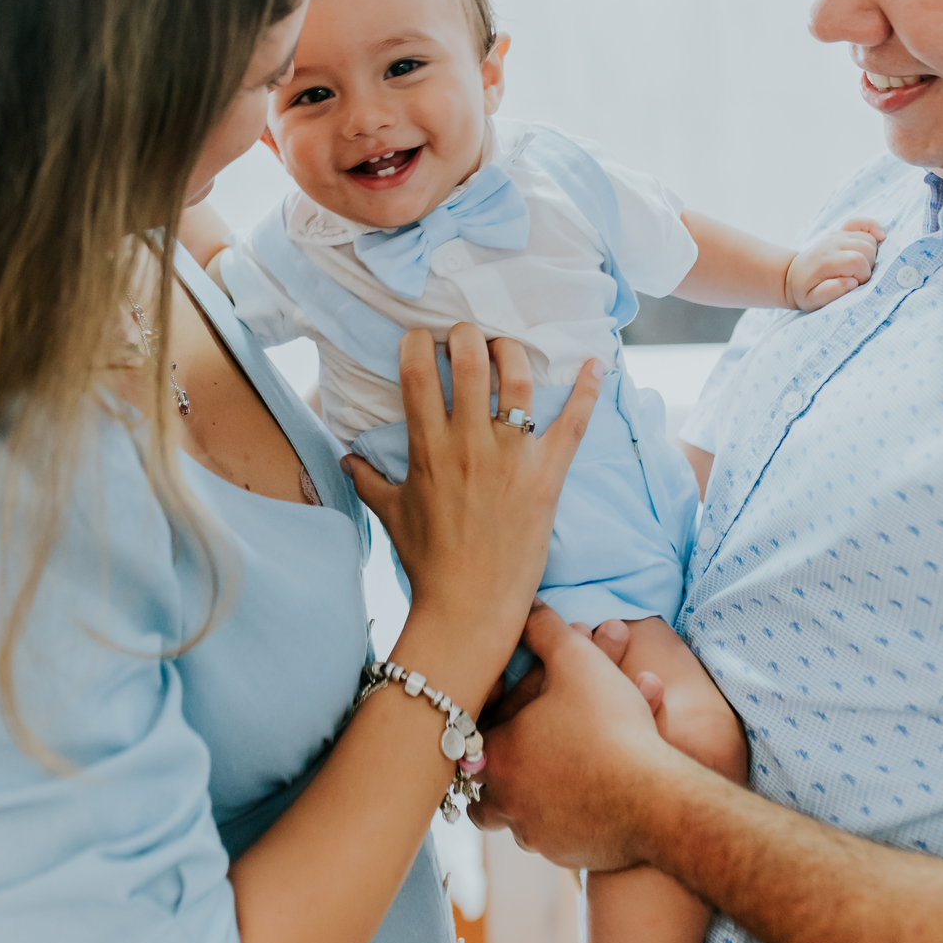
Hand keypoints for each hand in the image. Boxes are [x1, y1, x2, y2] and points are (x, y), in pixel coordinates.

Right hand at [344, 328, 601, 692]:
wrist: (470, 607)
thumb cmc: (428, 562)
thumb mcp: (392, 514)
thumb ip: (369, 480)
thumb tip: (347, 459)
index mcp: (428, 448)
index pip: (417, 373)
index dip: (418, 342)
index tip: (421, 337)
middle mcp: (469, 444)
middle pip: (470, 362)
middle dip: (467, 335)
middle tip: (466, 335)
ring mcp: (511, 457)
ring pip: (517, 380)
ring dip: (512, 352)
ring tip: (505, 347)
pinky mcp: (547, 475)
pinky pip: (573, 424)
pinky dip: (587, 391)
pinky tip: (595, 364)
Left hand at [469, 603, 681, 870]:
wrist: (657, 802)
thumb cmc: (611, 727)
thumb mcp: (578, 661)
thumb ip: (546, 630)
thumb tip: (527, 606)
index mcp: (496, 753)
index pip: (470, 728)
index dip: (488, 706)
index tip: (502, 693)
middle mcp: (504, 799)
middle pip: (481, 775)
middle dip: (498, 752)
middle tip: (516, 735)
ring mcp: (533, 832)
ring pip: (513, 808)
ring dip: (528, 784)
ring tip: (550, 762)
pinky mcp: (564, 853)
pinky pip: (550, 830)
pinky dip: (560, 808)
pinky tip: (582, 788)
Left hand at [785, 217, 884, 310]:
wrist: (792, 276)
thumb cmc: (805, 290)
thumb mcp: (812, 300)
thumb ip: (830, 293)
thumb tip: (852, 283)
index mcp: (826, 260)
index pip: (857, 261)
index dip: (863, 275)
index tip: (855, 285)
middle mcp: (832, 243)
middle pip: (867, 248)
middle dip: (869, 266)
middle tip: (858, 277)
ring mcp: (837, 236)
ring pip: (869, 239)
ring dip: (872, 255)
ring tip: (860, 267)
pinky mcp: (841, 232)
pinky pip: (861, 223)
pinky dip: (872, 227)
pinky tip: (880, 237)